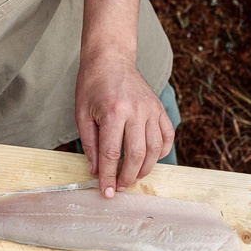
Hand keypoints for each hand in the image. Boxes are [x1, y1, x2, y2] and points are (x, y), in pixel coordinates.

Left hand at [75, 50, 172, 196]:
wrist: (111, 58)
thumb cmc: (92, 85)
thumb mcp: (82, 114)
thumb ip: (90, 144)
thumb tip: (96, 171)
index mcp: (113, 112)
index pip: (111, 154)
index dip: (108, 177)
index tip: (106, 192)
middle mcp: (135, 111)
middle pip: (136, 155)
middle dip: (127, 177)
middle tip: (119, 187)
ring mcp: (151, 109)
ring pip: (155, 149)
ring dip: (145, 169)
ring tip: (133, 176)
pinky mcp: (159, 108)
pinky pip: (167, 135)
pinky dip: (162, 152)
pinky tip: (150, 159)